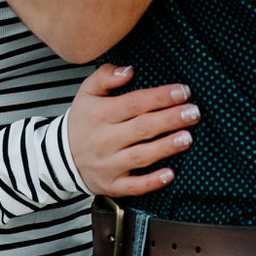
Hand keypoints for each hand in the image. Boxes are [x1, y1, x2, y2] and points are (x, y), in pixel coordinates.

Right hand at [66, 64, 199, 197]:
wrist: (61, 156)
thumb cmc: (82, 121)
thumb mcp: (86, 92)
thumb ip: (105, 76)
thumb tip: (129, 70)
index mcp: (100, 114)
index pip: (135, 102)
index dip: (160, 97)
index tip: (183, 91)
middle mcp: (104, 139)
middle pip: (142, 127)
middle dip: (170, 119)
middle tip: (194, 112)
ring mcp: (108, 164)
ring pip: (141, 155)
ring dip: (166, 147)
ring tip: (187, 138)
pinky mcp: (112, 184)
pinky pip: (134, 185)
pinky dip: (152, 181)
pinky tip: (170, 174)